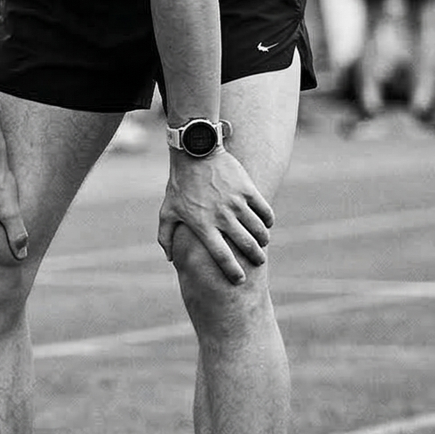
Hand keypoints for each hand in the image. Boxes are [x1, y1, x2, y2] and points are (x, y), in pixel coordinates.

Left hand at [158, 149, 273, 284]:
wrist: (195, 153)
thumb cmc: (179, 185)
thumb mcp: (167, 212)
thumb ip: (166, 237)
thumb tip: (169, 257)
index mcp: (203, 226)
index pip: (221, 256)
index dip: (233, 271)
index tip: (240, 280)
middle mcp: (222, 217)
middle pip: (245, 245)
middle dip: (255, 258)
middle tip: (258, 261)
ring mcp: (236, 203)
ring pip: (258, 230)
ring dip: (263, 240)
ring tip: (262, 243)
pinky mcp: (247, 190)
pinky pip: (265, 211)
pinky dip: (268, 220)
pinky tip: (266, 224)